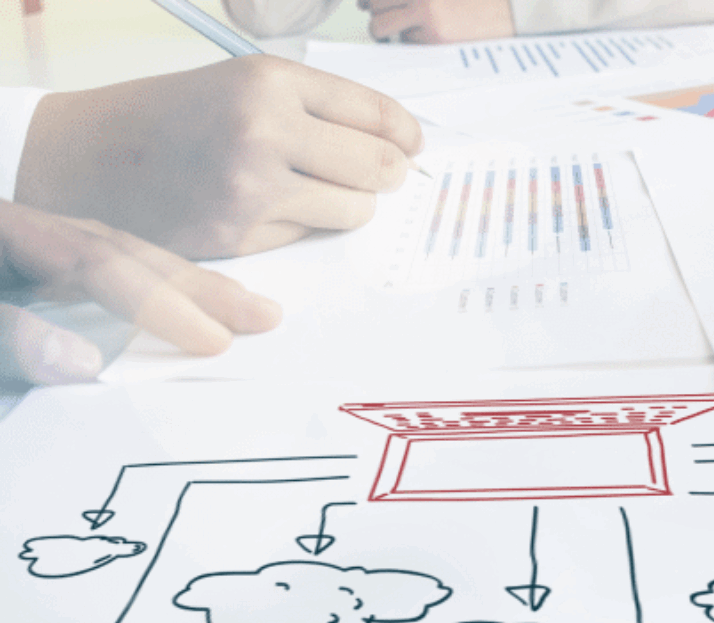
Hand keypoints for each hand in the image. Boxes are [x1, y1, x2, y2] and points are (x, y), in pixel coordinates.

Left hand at [0, 200, 280, 384]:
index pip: (100, 262)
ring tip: (244, 304)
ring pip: (127, 257)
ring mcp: (32, 246)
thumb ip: (10, 332)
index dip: (160, 302)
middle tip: (264, 314)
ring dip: (189, 285)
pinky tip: (188, 299)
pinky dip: (156, 286)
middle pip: (130, 251)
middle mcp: (32, 231)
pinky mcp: (33, 267)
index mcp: (8, 228)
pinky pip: (109, 270)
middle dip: (200, 286)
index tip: (212, 340)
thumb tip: (83, 361)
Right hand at [14, 55, 423, 259]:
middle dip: (387, 174)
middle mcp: (263, 132)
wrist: (89, 157)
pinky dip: (300, 226)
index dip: (407, 135)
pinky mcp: (239, 238)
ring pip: (355, 210)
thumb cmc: (174, 116)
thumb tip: (401, 145)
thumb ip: (320, 109)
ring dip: (348, 204)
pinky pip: (309, 236)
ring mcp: (251, 190)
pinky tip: (262, 207)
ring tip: (310, 188)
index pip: (379, 115)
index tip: (412, 145)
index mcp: (269, 82)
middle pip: (381, 167)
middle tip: (376, 174)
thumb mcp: (246, 84)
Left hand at [363, 0, 514, 42]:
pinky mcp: (435, 37)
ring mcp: (426, 14)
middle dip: (375, 11)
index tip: (367, 3)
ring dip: (385, 30)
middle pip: (374, 3)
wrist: (514, 13)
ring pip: (381, 26)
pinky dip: (410, 42)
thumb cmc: (482, 3)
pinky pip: (406, 43)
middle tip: (384, 17)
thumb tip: (382, 3)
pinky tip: (427, 38)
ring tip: (399, 32)